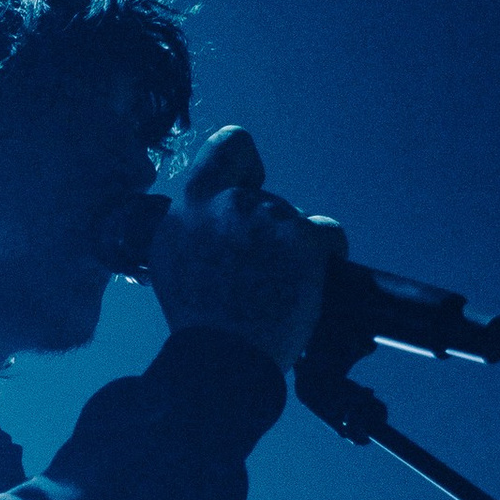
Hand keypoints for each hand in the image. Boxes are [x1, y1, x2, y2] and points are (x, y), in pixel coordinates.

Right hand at [146, 127, 338, 371]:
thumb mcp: (170, 256)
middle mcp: (232, 202)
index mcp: (193, 203)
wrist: (224, 355)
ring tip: (277, 286)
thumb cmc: (197, 317)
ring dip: (292, 248)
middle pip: (268, 198)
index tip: (248, 188)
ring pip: (298, 220)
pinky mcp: (304, 242)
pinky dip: (326, 254)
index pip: (231, 144)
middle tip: (256, 270)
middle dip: (267, 230)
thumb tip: (208, 209)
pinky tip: (311, 279)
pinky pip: (329, 234)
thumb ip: (190, 221)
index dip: (247, 166)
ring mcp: (271, 219)